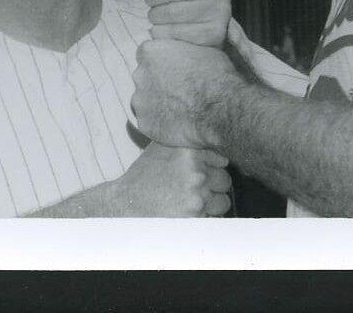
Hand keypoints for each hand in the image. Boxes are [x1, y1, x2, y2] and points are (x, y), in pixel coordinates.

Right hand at [110, 143, 231, 216]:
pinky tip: (186, 211)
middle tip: (195, 189)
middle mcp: (196, 172)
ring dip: (212, 203)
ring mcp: (197, 196)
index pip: (222, 159)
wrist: (126, 203)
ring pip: (223, 201)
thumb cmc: (144, 176)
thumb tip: (212, 135)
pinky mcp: (195, 218)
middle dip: (213, 186)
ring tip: (192, 201)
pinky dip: (204, 217)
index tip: (201, 172)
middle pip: (225, 180)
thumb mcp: (162, 148)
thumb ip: (187, 141)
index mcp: (190, 152)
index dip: (212, 167)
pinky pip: (213, 218)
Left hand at [132, 39, 240, 149]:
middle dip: (158, 83)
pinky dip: (160, 123)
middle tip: (179, 90)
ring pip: (145, 101)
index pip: (147, 54)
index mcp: (150, 52)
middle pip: (145, 77)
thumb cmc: (214, 77)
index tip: (175, 70)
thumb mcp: (201, 49)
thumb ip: (181, 50)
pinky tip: (178, 123)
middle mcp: (140, 74)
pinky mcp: (144, 123)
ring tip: (181, 109)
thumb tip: (182, 54)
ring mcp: (140, 101)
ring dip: (158, 103)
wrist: (219, 110)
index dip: (162, 63)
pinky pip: (150, 122)